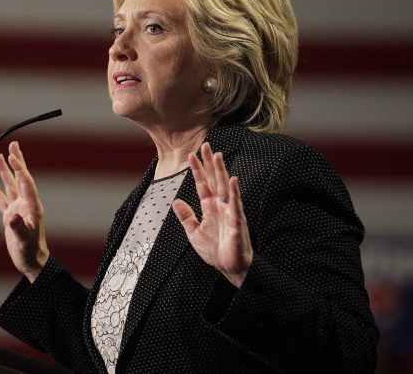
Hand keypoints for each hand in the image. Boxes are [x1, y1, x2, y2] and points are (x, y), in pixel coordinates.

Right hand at [0, 141, 48, 282]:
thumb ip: (19, 227)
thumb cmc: (31, 252)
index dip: (20, 169)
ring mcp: (18, 209)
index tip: (12, 157)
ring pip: (10, 185)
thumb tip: (11, 215)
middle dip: (17, 162)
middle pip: (20, 178)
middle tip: (13, 145)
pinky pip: (2, 199)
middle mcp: (26, 204)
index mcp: (32, 207)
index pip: (26, 183)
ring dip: (5, 171)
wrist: (31, 262)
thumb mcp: (25, 241)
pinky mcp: (10, 216)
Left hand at [172, 142, 252, 287]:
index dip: (197, 170)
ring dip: (221, 171)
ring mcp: (229, 210)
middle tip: (205, 145)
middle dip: (209, 162)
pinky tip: (233, 180)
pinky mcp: (237, 220)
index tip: (191, 154)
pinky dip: (235, 192)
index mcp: (210, 206)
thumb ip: (186, 216)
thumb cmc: (215, 250)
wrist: (229, 267)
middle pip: (214, 179)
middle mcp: (220, 205)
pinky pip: (236, 204)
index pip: (202, 183)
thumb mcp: (194, 233)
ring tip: (217, 155)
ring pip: (225, 186)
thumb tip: (175, 202)